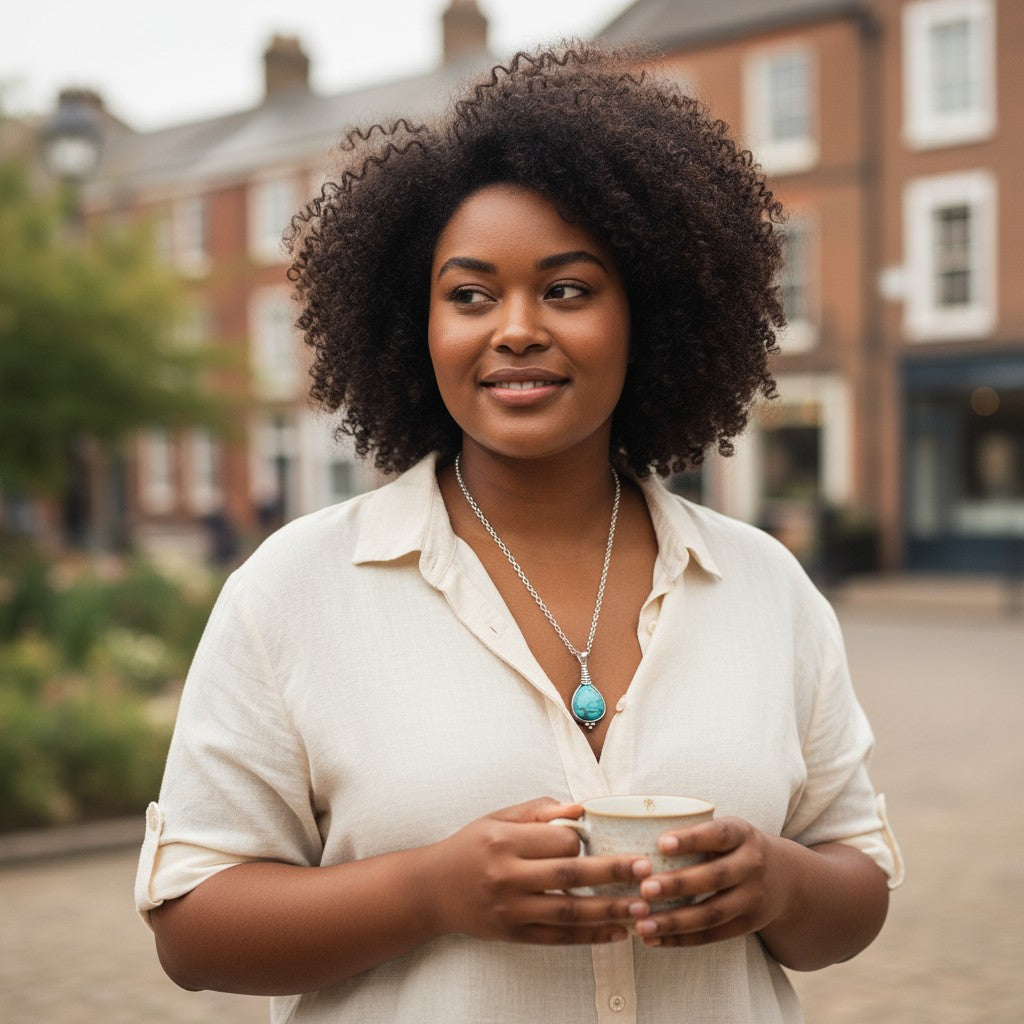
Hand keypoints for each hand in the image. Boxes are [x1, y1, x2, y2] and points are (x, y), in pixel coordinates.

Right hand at [427, 797, 650, 944]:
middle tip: (645, 870)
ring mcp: (510, 910)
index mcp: (504, 841)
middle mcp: (506, 876)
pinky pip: (559, 938)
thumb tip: (582, 807)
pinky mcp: (514, 935)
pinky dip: (591, 937)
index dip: (583, 840)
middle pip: (569, 876)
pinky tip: (617, 932)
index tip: (597, 839)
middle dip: (612, 872)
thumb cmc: (470, 847)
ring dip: (610, 910)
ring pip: (569, 913)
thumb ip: (539, 811)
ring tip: (642, 906)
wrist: (432, 890)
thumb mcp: (497, 819)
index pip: (558, 841)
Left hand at [633, 817, 787, 947]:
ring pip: (712, 914)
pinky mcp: (748, 925)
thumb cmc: (734, 847)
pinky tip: (654, 939)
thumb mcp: (726, 830)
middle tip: (644, 889)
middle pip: (714, 877)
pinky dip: (682, 939)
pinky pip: (713, 936)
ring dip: (674, 921)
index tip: (660, 843)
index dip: (691, 839)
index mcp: (742, 834)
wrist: (785, 878)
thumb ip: (694, 830)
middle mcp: (752, 865)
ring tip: (642, 924)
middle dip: (678, 885)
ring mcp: (753, 898)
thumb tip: (636, 827)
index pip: (717, 834)